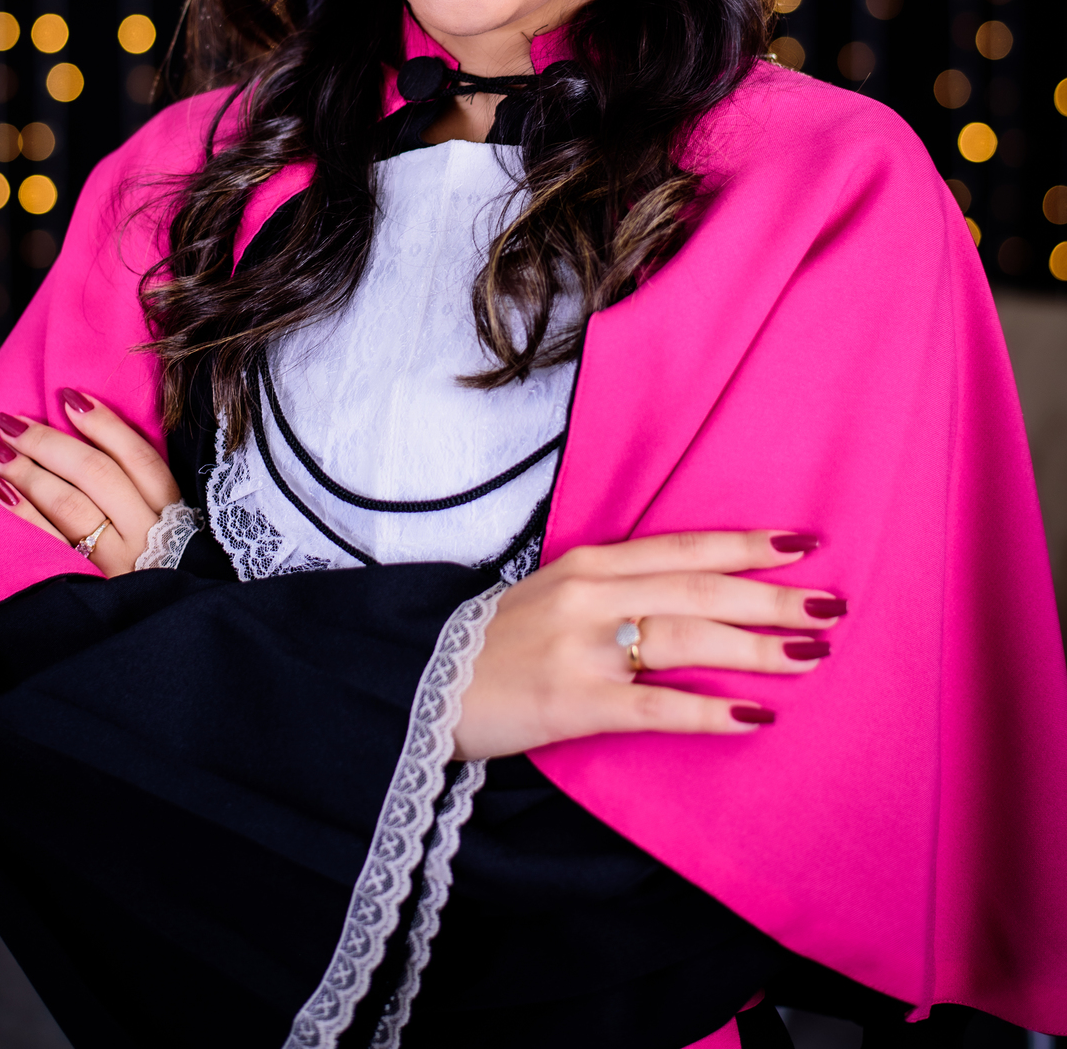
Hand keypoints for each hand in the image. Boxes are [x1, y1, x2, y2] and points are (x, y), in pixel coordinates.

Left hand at [0, 392, 180, 576]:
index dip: (103, 424)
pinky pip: (51, 542)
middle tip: (10, 421)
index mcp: (171, 506)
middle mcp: (147, 530)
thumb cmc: (164, 553)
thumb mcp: (167, 515)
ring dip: (28, 472)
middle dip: (49, 443)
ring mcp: (119, 559)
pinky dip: (23, 514)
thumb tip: (83, 421)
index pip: (137, 456)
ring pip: (71, 506)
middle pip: (96, 474)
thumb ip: (138, 479)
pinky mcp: (93, 583)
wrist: (172, 621)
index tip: (67, 397)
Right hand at [453, 531, 846, 759]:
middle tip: (830, 604)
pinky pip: (656, 707)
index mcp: (590, 565)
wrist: (429, 687)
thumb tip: (698, 591)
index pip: (683, 547)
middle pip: (698, 590)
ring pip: (687, 641)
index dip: (745, 545)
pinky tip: (754, 716)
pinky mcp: (575, 703)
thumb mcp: (558, 593)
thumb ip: (618, 586)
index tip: (803, 543)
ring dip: (756, 649)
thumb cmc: (503, 643)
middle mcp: (591, 597)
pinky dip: (709, 712)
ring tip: (811, 655)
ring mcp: (583, 649)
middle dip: (770, 597)